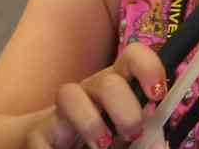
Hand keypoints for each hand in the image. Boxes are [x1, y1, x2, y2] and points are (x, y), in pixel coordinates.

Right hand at [25, 42, 166, 148]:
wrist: (52, 145)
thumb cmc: (103, 140)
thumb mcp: (127, 135)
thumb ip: (148, 139)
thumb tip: (159, 145)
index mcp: (119, 86)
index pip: (132, 57)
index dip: (147, 67)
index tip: (157, 94)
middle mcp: (90, 91)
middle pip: (108, 83)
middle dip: (126, 111)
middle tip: (133, 134)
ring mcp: (63, 111)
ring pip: (69, 94)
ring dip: (90, 123)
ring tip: (103, 147)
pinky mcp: (38, 132)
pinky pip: (40, 137)